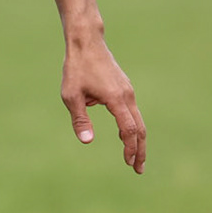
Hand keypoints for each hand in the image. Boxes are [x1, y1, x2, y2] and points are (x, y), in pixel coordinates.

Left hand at [61, 35, 146, 173]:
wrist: (86, 42)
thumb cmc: (76, 68)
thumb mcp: (71, 96)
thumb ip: (80, 120)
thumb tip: (87, 141)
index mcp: (116, 99)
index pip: (128, 129)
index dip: (130, 148)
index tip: (128, 163)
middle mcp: (127, 95)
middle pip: (140, 128)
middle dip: (140, 150)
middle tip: (138, 169)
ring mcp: (128, 91)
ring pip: (138, 120)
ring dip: (137, 140)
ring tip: (135, 158)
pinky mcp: (124, 88)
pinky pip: (132, 112)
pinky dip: (132, 127)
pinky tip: (124, 136)